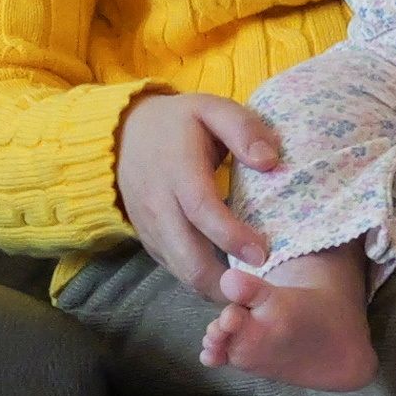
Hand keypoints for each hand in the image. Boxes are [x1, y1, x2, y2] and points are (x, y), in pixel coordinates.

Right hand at [116, 87, 286, 287]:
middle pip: (188, 257)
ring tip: (249, 288)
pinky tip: (227, 277)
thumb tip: (270, 160)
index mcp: (177, 169)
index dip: (231, 236)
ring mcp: (149, 227)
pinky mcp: (148, 240)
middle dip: (224, 280)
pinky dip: (200, 280)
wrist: (124, 136)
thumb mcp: (211, 108)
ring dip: (214, 286)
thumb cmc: (179, 123)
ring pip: (180, 271)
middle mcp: (158, 204)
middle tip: (261, 285)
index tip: (262, 253)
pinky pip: (174, 269)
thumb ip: (242, 129)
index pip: (202, 209)